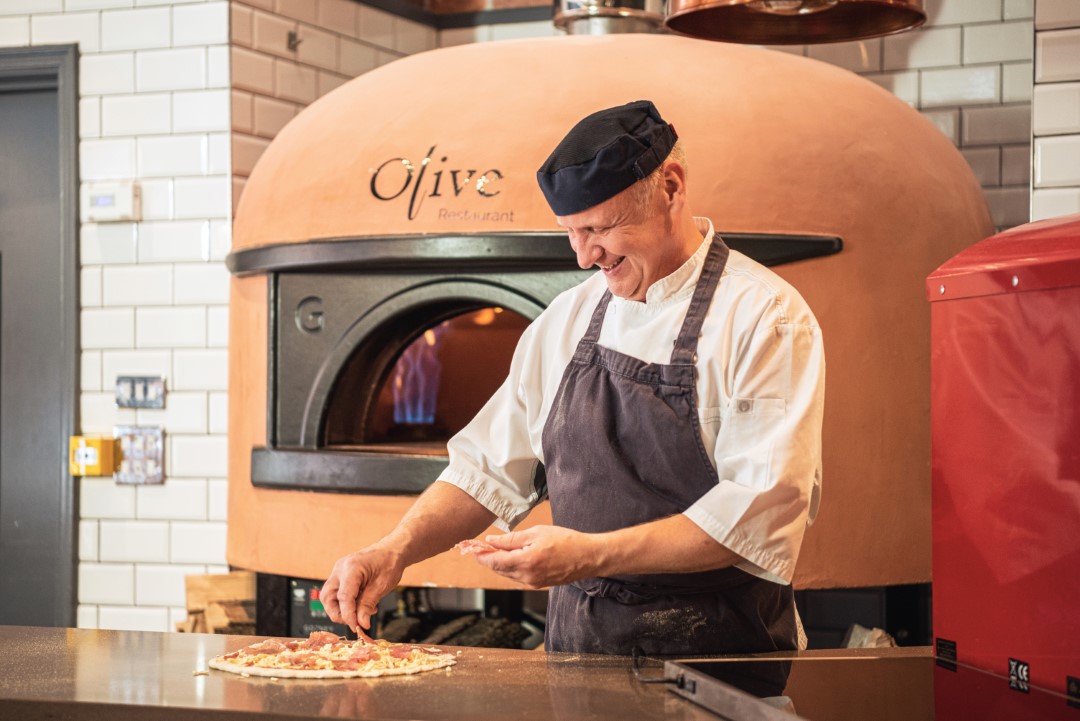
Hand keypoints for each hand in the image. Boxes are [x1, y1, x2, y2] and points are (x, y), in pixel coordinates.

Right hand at [320, 545, 403, 634]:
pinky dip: (345, 604)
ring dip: (341, 610)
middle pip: (327, 598)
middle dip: (338, 614)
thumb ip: (368, 605)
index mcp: (351, 568)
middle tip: (355, 622)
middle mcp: (340, 569)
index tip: (356, 628)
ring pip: (329, 597)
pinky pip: (336, 594)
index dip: (348, 616)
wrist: (391, 550)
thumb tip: (361, 624)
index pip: (343, 597)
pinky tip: (361, 605)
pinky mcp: (340, 577)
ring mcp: (338, 572)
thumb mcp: (382, 586)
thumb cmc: (389, 563)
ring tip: (360, 613)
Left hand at [471, 525, 599, 587]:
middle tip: (476, 547)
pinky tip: (508, 556)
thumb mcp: (537, 533)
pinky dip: (509, 566)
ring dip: (497, 563)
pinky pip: (518, 575)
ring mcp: (533, 582)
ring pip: (507, 573)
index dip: (480, 555)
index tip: (470, 547)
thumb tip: (492, 541)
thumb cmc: (566, 541)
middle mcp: (527, 576)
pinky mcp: (539, 583)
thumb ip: (512, 539)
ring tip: (489, 550)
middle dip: (486, 558)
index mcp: (525, 562)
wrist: (588, 557)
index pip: (494, 561)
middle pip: (498, 569)